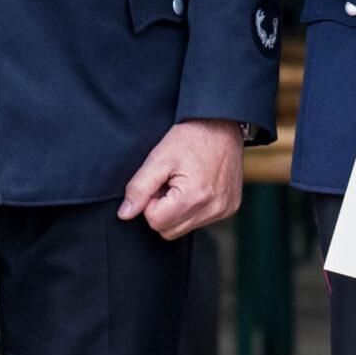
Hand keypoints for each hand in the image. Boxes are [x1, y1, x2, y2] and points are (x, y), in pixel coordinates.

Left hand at [118, 119, 244, 238]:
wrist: (223, 123)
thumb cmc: (190, 138)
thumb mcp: (158, 158)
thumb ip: (138, 188)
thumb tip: (125, 214)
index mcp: (194, 197)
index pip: (156, 222)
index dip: (150, 203)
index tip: (159, 182)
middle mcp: (214, 208)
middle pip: (169, 231)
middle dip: (163, 210)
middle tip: (169, 183)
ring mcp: (224, 209)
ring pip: (184, 228)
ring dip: (177, 210)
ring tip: (183, 184)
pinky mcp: (231, 207)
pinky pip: (200, 220)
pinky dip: (193, 208)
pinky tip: (197, 186)